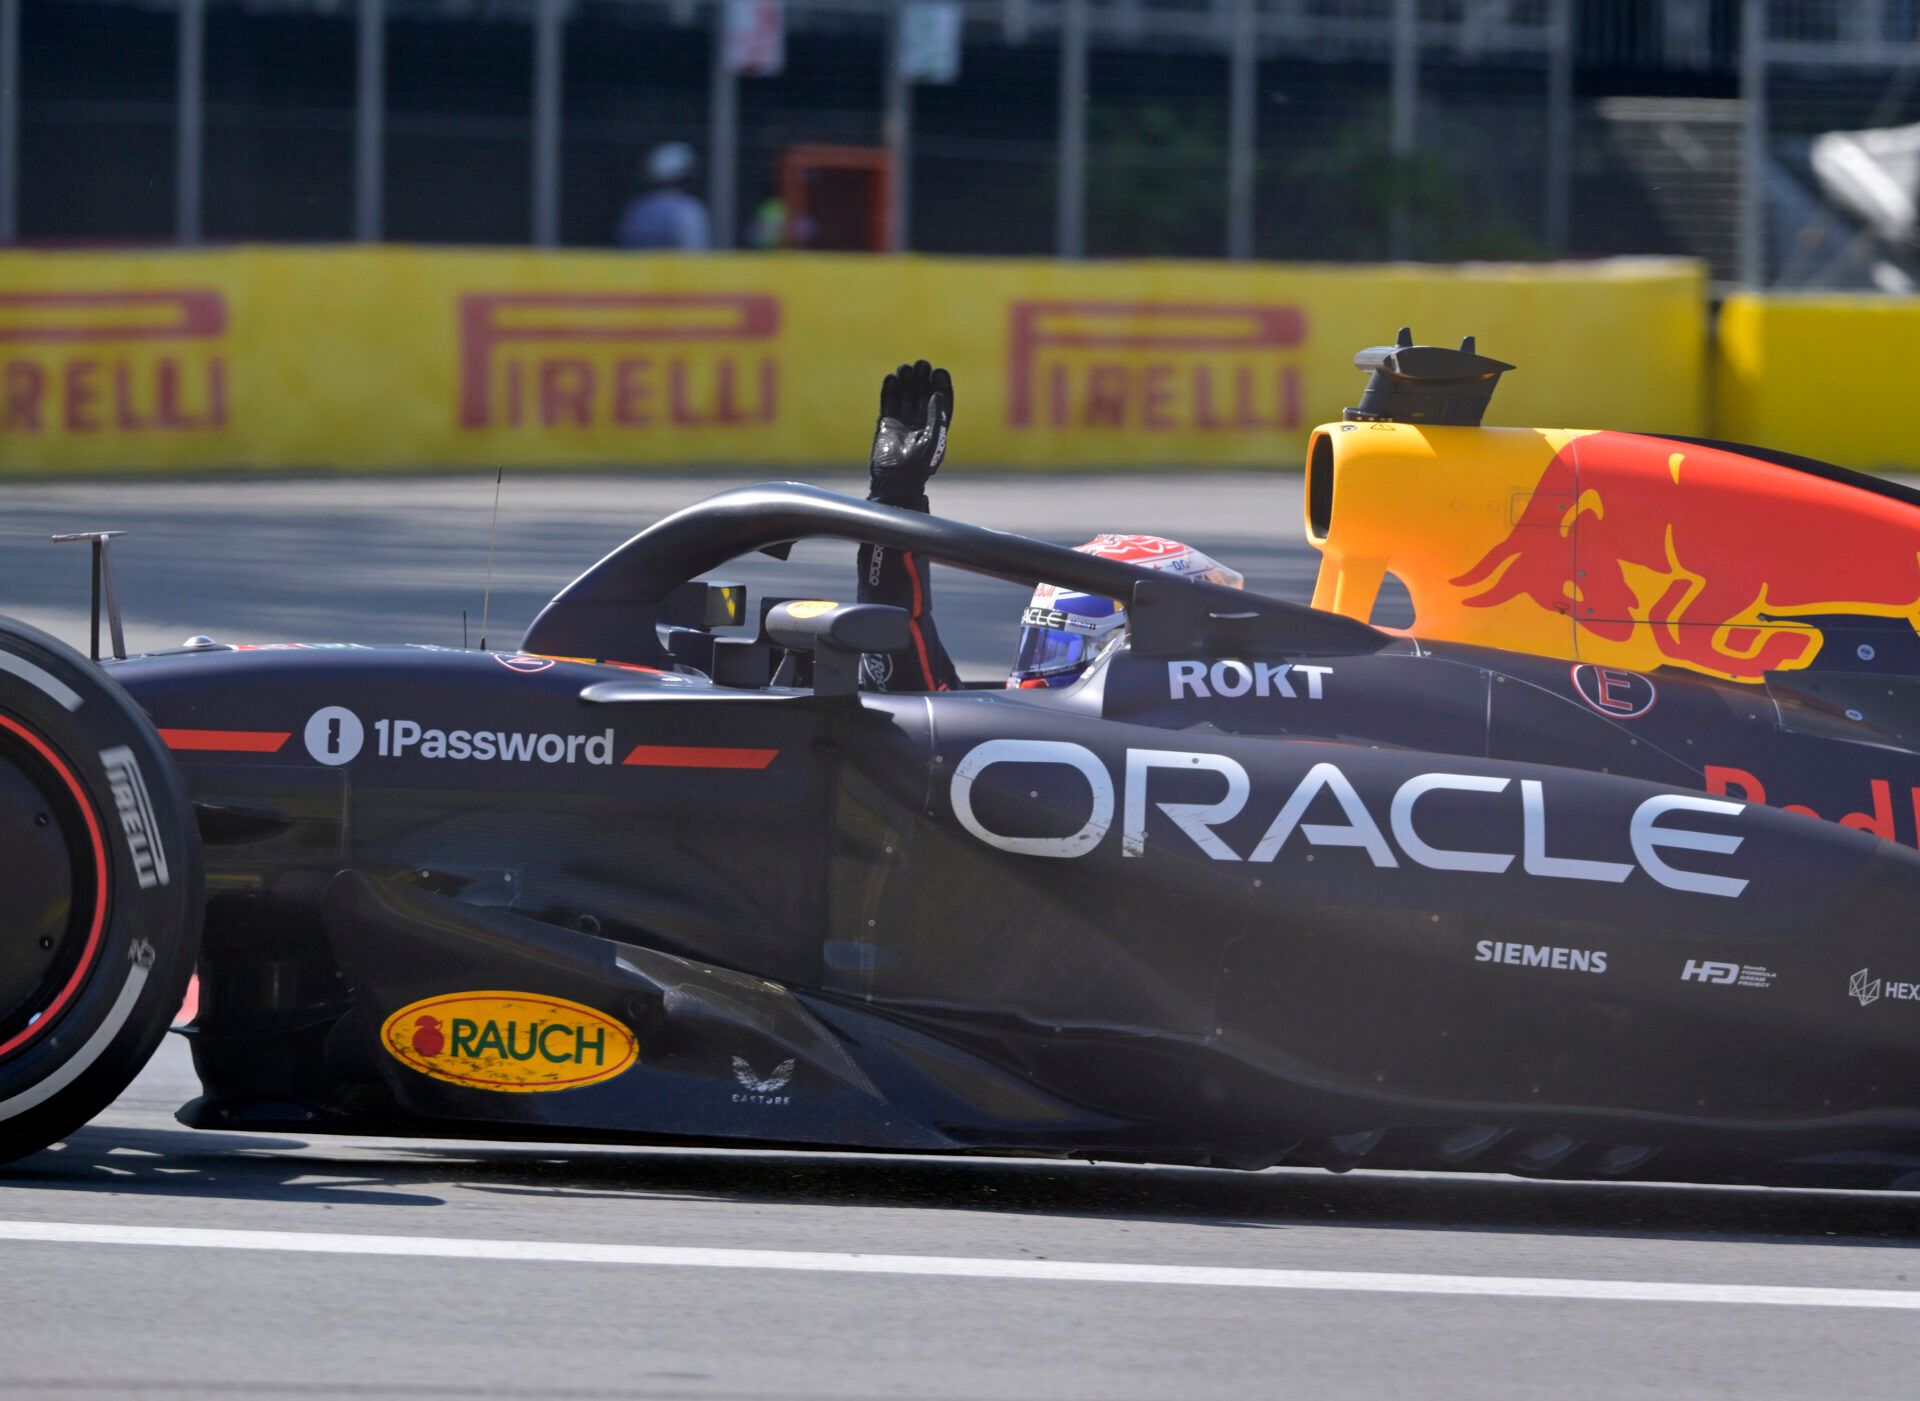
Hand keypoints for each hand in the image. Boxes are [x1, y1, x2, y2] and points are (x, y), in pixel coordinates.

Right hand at [869, 360, 953, 502]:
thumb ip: (937, 416)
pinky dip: (890, 390)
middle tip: (920, 364)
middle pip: (922, 394)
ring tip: (905, 368)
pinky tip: (891, 378)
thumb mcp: (933, 439)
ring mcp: (903, 422)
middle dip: (922, 379)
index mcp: (936, 426)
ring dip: (906, 381)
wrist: (896, 480)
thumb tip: (937, 394)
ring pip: (905, 395)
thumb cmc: (919, 465)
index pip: (941, 400)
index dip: (941, 385)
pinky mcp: (887, 424)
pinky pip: (889, 402)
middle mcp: (921, 422)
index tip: (938, 371)